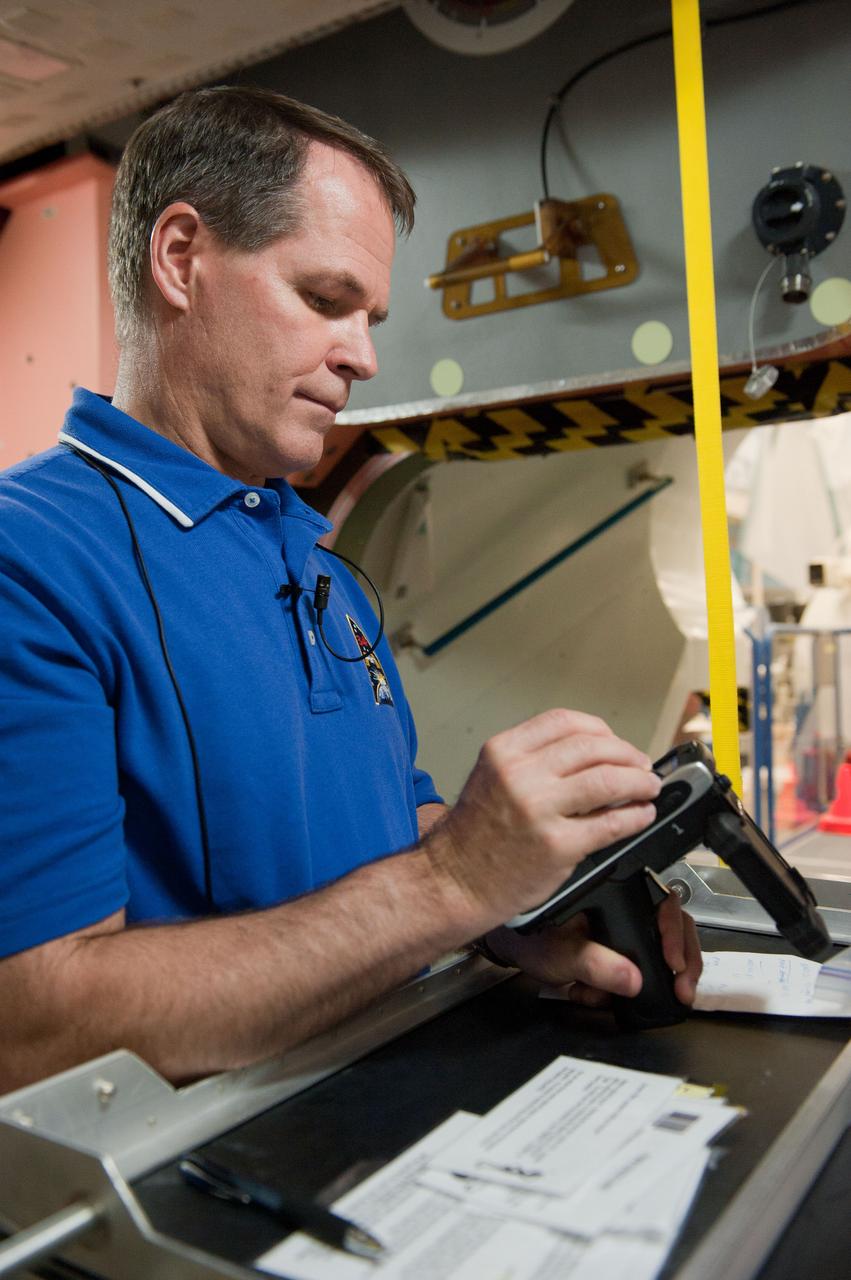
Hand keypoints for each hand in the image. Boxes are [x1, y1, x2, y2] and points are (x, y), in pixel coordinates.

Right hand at [426, 709, 661, 931]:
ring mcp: (539, 809)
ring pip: (608, 780)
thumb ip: (535, 760)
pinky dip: (635, 816)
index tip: (615, 742)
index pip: (565, 722)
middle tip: (642, 765)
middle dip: (627, 754)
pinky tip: (641, 815)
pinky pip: (611, 823)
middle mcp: (519, 774)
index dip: (601, 730)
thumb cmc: (476, 834)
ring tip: (649, 787)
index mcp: (503, 751)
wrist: (456, 880)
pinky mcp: (557, 845)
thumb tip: (595, 754)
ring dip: (639, 781)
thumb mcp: (493, 777)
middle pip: (592, 747)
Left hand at [481, 891, 702, 1006]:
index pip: (664, 904)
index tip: (674, 964)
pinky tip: (610, 996)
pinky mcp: (625, 946)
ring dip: (659, 977)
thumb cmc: (531, 937)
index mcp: (615, 893)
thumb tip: (631, 979)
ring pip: (666, 946)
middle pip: (676, 925)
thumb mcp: (561, 954)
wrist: (514, 948)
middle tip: (681, 988)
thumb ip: (595, 966)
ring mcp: (629, 924)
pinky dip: (638, 986)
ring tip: (633, 999)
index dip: (676, 934)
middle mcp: (626, 904)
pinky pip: (648, 965)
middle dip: (682, 960)